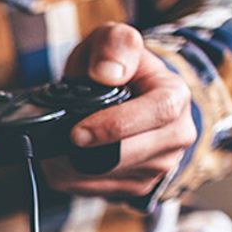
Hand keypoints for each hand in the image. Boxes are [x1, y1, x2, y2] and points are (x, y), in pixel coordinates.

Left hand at [45, 22, 196, 198]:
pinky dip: (72, 178)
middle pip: (129, 155)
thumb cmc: (120, 67)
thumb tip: (106, 74)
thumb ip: (114, 45)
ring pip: (110, 178)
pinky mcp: (138, 186)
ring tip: (55, 144)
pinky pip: (98, 191)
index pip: (156, 114)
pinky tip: (64, 158)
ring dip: (73, 166)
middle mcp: (176, 135)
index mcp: (175, 97)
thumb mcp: (115, 40)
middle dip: (86, 152)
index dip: (114, 125)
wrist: (125, 93)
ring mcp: (159, 165)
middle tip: (55, 142)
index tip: (77, 132)